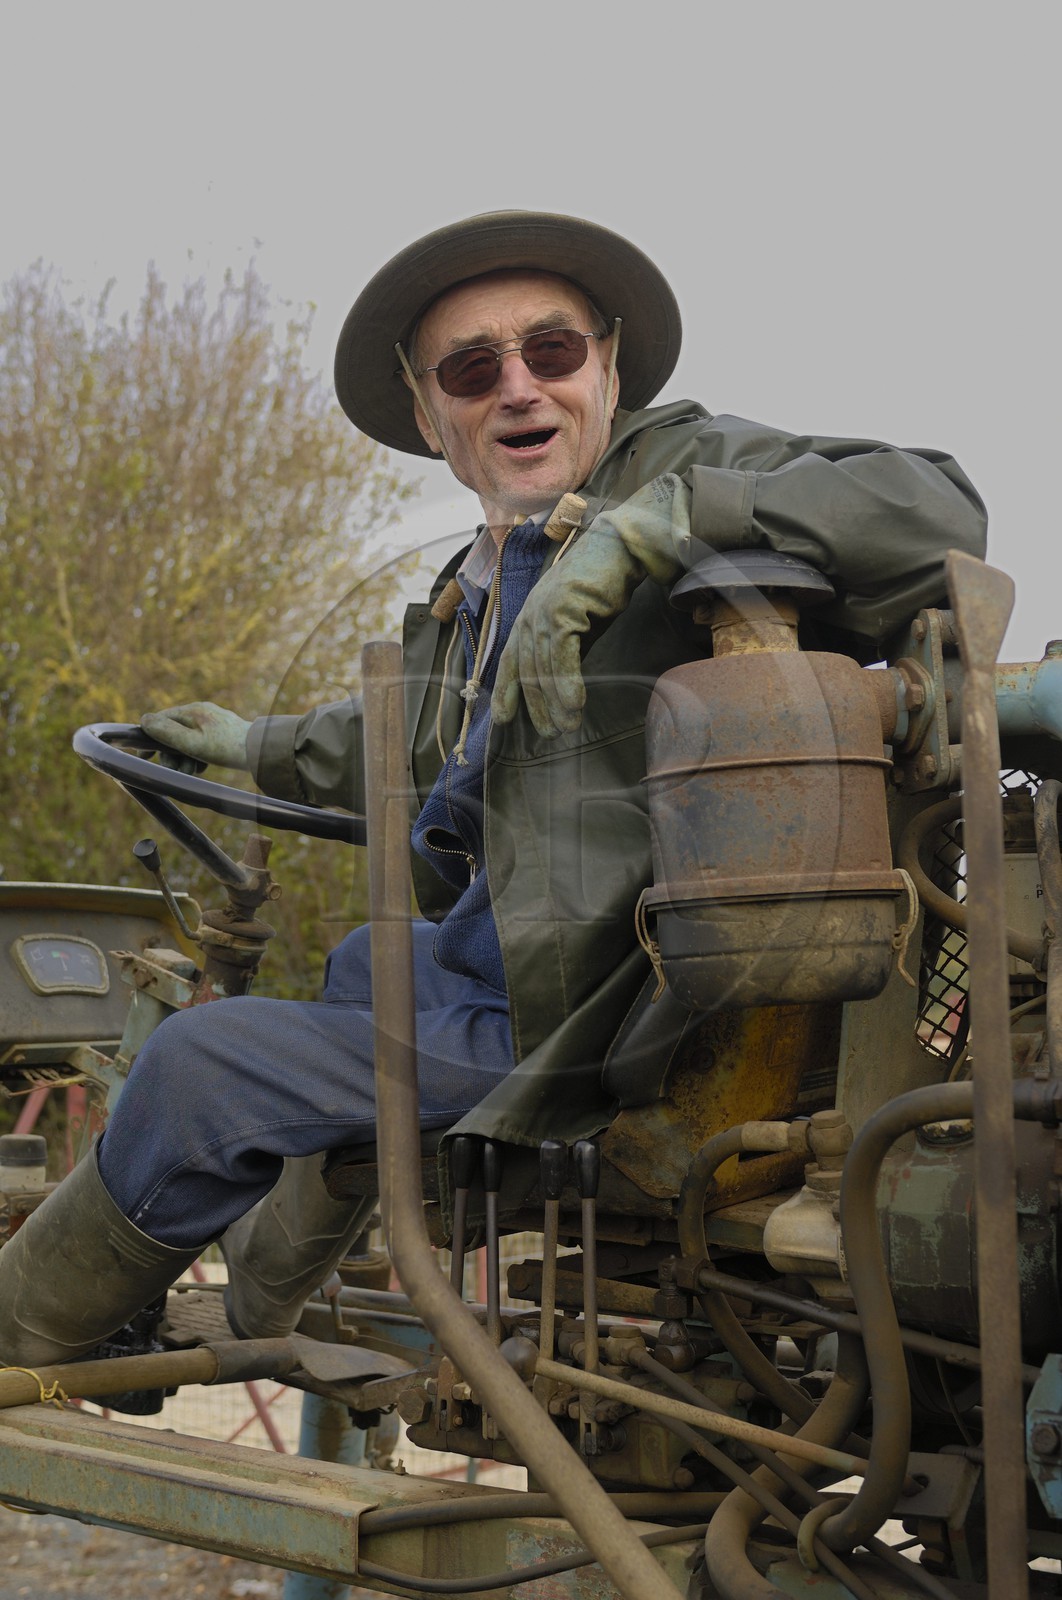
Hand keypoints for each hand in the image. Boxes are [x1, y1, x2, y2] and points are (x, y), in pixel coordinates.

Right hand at [140, 702, 251, 771]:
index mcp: (193, 711)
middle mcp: (202, 712)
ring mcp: (213, 721)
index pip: (161, 720)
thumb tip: (144, 720)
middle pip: (175, 733)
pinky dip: (198, 756)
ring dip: (185, 758)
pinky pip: (201, 743)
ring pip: (188, 740)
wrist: (261, 752)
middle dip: (172, 754)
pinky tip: (203, 768)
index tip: (145, 757)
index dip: (150, 739)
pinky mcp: (222, 732)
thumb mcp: (191, 743)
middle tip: (175, 770)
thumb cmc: (226, 748)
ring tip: (193, 771)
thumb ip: (167, 732)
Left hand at [491, 476, 688, 737]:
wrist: (622, 550)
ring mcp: (543, 610)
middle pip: (526, 669)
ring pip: (543, 667)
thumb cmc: (602, 586)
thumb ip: (564, 648)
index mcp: (529, 616)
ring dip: (555, 702)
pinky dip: (567, 683)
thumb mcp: (578, 624)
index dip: (506, 690)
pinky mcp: (562, 608)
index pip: (510, 659)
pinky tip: (575, 705)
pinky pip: (561, 655)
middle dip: (535, 705)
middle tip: (548, 734)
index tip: (503, 719)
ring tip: (566, 727)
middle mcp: (530, 613)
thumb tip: (560, 684)